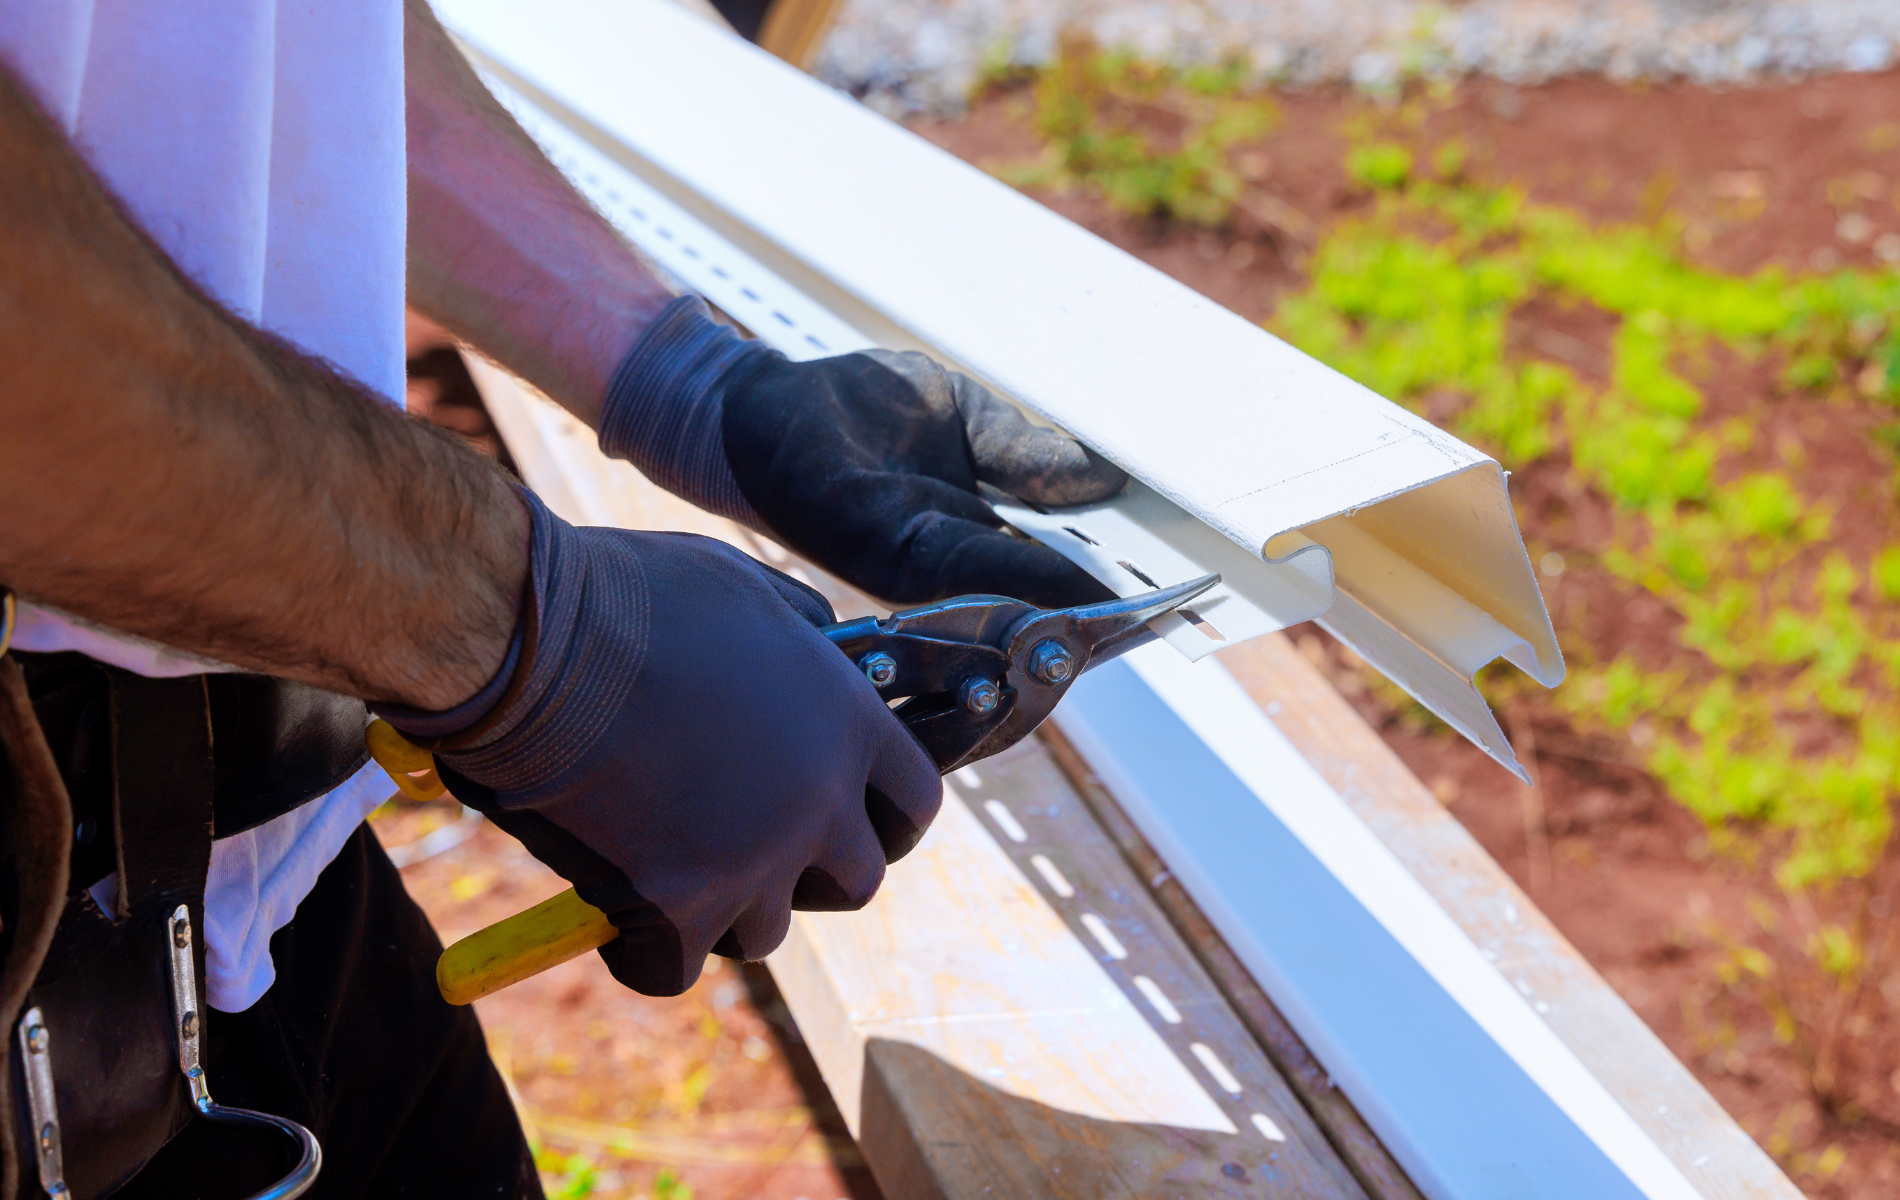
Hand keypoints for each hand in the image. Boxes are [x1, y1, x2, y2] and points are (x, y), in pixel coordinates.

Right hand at [377, 492, 941, 994]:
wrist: (528, 644)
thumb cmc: (622, 599)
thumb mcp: (739, 588)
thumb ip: (796, 634)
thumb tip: (817, 649)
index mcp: (846, 720)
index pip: (915, 800)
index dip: (883, 817)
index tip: (851, 823)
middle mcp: (818, 799)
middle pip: (858, 880)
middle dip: (810, 875)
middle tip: (749, 849)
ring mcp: (753, 860)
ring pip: (763, 929)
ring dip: (721, 907)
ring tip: (659, 853)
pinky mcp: (677, 907)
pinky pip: (674, 967)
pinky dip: (644, 950)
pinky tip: (612, 907)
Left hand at [598, 298, 1127, 608]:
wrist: (754, 409)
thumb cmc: (854, 409)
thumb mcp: (964, 417)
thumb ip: (1028, 450)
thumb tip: (1105, 479)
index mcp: (971, 528)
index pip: (1054, 561)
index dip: (1110, 576)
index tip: (1173, 585)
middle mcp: (948, 559)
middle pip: (1039, 593)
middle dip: (1102, 607)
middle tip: (1176, 611)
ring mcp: (917, 563)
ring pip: (1010, 595)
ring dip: (1070, 606)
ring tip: (1135, 608)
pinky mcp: (882, 552)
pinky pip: (965, 568)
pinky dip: (1017, 581)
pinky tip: (1065, 584)